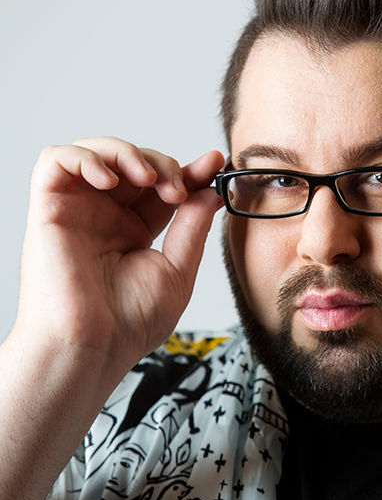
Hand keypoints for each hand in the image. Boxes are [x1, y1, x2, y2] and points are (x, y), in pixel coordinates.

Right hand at [12, 137, 224, 389]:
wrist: (92, 349)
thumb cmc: (128, 324)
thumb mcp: (177, 270)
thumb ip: (192, 227)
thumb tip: (210, 191)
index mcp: (132, 230)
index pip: (160, 184)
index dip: (188, 170)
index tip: (214, 163)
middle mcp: (103, 216)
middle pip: (133, 161)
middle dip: (163, 163)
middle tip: (179, 189)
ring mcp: (76, 210)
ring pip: (95, 150)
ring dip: (127, 152)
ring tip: (149, 179)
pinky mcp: (48, 208)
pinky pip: (55, 159)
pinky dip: (84, 157)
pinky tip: (108, 181)